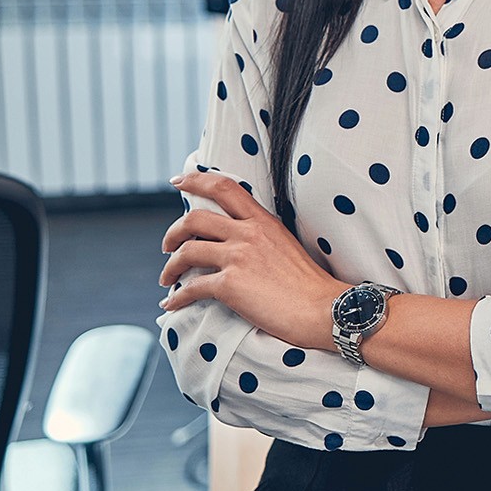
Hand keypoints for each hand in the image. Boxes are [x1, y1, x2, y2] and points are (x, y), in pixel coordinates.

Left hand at [160, 172, 347, 349]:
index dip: (196, 181)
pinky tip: (172, 304)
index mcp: (263, 221)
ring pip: (186, 252)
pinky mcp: (230, 285)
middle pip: (194, 219)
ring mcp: (238, 258)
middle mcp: (248, 234)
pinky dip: (176, 297)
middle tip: (168, 245)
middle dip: (172, 232)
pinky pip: (191, 288)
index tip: (178, 182)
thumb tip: (236, 240)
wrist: (323, 310)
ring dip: (170, 266)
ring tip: (167, 277)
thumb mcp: (286, 245)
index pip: (224, 187)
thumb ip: (261, 236)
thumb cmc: (309, 285)